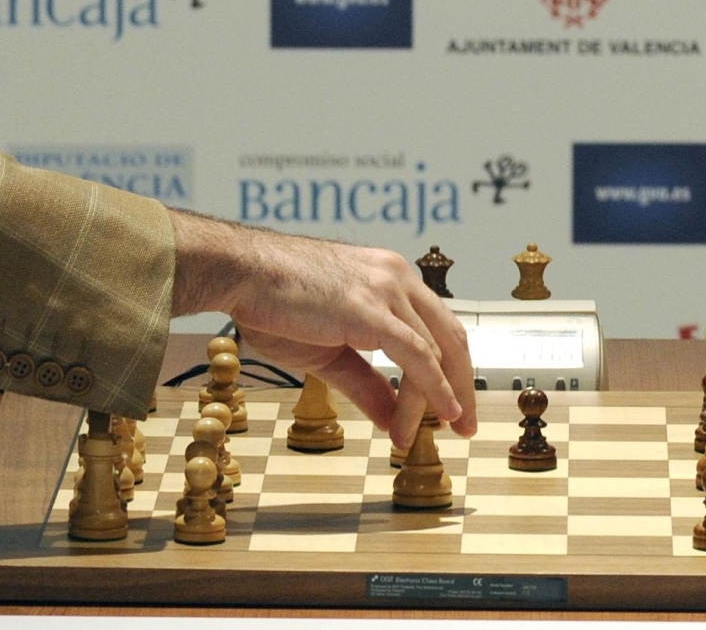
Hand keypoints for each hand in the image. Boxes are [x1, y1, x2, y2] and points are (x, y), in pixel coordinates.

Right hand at [173, 211, 476, 448]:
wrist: (239, 272)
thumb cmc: (272, 303)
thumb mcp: (330, 353)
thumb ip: (367, 385)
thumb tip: (395, 423)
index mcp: (390, 278)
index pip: (436, 328)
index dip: (450, 370)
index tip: (452, 408)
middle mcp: (397, 277)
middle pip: (450, 337)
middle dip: (463, 385)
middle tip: (466, 426)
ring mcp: (386, 289)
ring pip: (432, 352)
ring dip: (435, 399)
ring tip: (431, 434)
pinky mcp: (369, 309)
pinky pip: (416, 354)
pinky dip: (435, 386)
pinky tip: (444, 412)